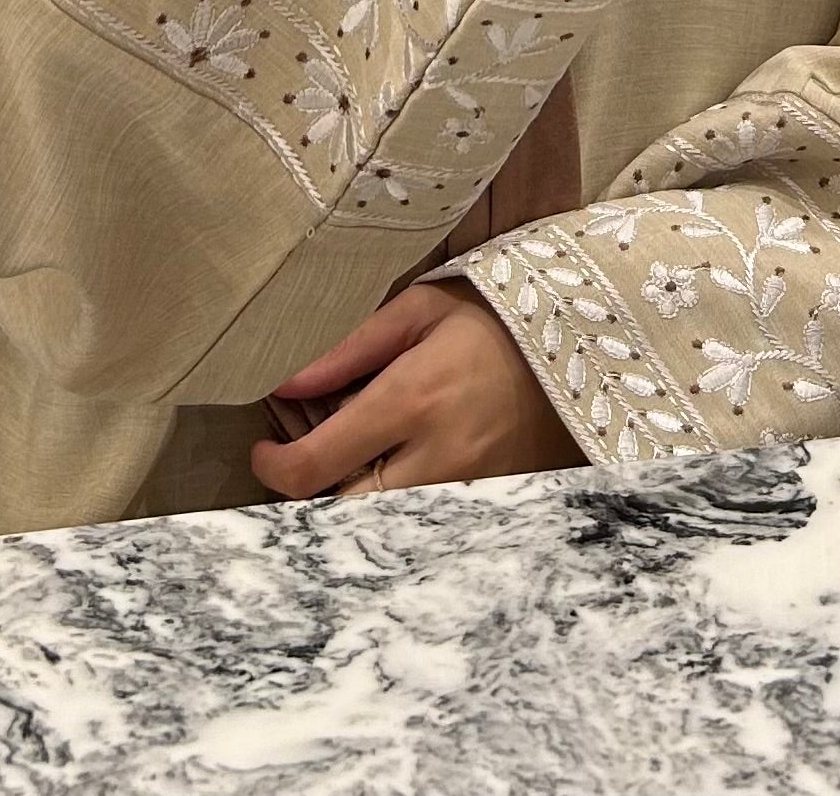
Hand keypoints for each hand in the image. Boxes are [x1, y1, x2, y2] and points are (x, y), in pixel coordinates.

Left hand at [251, 285, 577, 500]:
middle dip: (308, 496)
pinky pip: (419, 526)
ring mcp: (464, 491)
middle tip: (299, 461)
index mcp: (411, 400)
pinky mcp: (484, 506)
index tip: (262, 450)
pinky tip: (386, 478)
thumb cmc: (489, 319)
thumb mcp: (417, 311)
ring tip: (342, 466)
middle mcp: (436, 457)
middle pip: (343, 514)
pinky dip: (391, 512)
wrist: (577, 346)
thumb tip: (283, 383)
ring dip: (348, 507)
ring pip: (380, 529)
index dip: (273, 468)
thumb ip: (347, 348)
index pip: (317, 466)